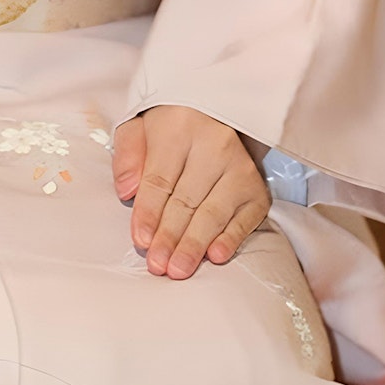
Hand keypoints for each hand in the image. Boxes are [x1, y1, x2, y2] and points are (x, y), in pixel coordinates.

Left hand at [112, 106, 270, 279]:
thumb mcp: (138, 129)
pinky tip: (216, 255)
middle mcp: (215, 146)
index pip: (160, 179)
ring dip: (195, 244)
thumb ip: (127, 157)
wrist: (213, 114)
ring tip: (179, 269)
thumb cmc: (171, 129)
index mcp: (179, 129)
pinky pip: (245, 218)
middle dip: (170, 236)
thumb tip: (126, 191)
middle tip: (158, 264)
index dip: (149, 213)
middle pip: (187, 200)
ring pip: (214, 212)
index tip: (141, 240)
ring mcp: (239, 168)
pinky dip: (231, 238)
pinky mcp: (257, 187)